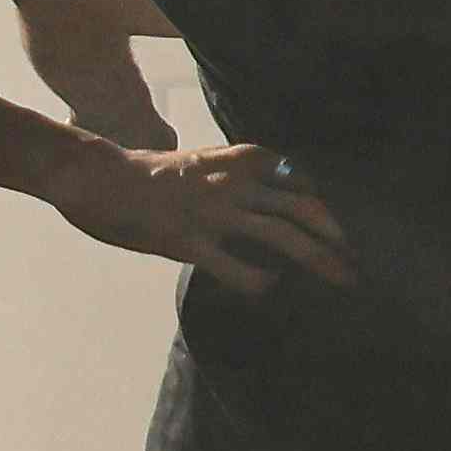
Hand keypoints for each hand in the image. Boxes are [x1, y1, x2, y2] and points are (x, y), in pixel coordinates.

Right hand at [42, 137, 351, 287]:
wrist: (95, 177)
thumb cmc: (146, 174)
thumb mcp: (200, 161)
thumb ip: (235, 176)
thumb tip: (268, 199)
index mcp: (238, 160)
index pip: (300, 179)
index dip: (327, 206)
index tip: (344, 231)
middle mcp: (233, 183)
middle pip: (303, 209)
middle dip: (337, 238)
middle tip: (355, 263)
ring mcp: (213, 212)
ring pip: (283, 236)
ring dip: (319, 260)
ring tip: (340, 280)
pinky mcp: (189, 241)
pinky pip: (237, 268)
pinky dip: (260, 282)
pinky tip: (268, 290)